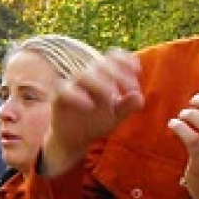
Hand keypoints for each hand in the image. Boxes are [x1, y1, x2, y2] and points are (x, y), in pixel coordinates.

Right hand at [40, 49, 143, 176]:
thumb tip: (139, 96)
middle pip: (100, 64)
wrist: (74, 139)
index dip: (124, 59)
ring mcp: (72, 86)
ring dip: (100, 83)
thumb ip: (128, 107)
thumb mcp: (116, 117)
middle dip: (117, 74)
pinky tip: (89, 106)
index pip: (112, 58)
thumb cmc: (96, 122)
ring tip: (111, 96)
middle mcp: (87, 77)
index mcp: (103, 77)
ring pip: (84, 75)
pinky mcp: (59, 98)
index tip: (138, 70)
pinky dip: (77, 96)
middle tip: (131, 88)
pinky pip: (66, 90)